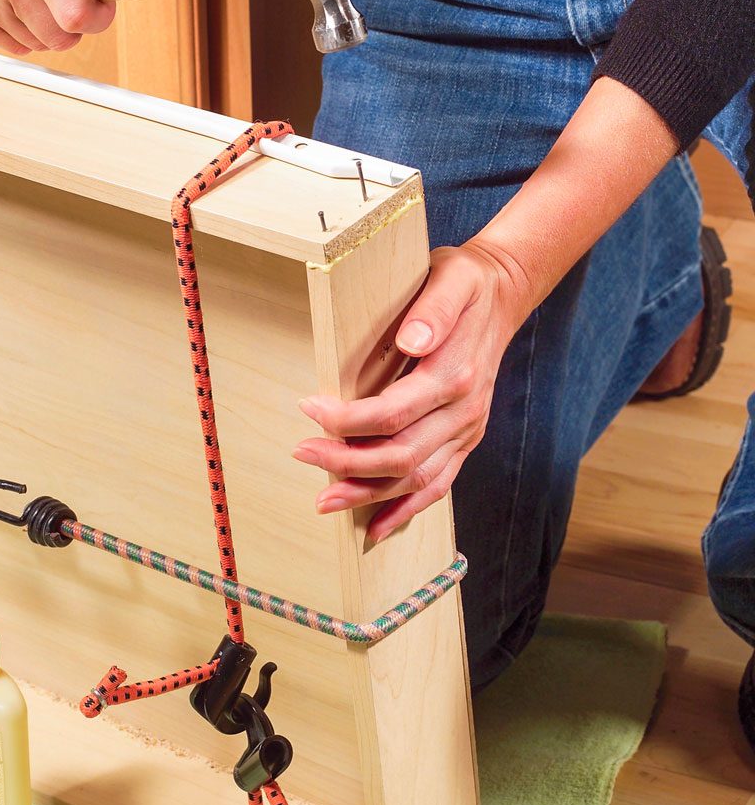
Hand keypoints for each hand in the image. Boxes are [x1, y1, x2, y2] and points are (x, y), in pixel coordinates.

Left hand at [293, 239, 531, 543]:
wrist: (503, 295)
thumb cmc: (465, 284)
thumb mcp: (452, 277)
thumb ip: (433, 310)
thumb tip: (411, 340)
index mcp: (454, 375)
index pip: (393, 412)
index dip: (347, 419)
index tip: (307, 409)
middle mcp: (464, 411)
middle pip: (400, 455)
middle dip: (347, 463)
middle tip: (302, 454)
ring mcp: (466, 430)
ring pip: (415, 479)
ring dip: (367, 494)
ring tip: (324, 501)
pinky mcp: (464, 440)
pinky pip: (437, 485)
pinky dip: (404, 510)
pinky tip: (374, 527)